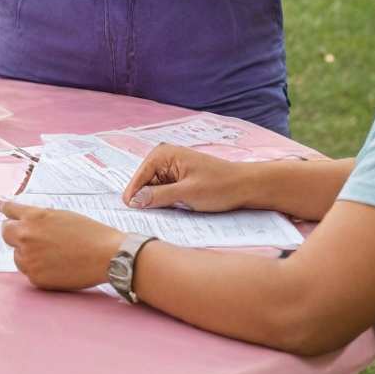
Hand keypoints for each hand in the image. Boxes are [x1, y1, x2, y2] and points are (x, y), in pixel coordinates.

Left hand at [0, 202, 121, 290]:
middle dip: (14, 232)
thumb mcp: (60, 215)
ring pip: (17, 254)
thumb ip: (38, 218)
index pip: (8, 210)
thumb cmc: (89, 233)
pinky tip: (55, 266)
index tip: (4, 210)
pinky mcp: (35, 277)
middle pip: (6, 232)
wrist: (106, 256)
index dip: (7, 210)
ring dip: (26, 252)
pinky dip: (38, 268)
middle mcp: (26, 236)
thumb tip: (24, 220)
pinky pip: (29, 271)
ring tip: (50, 254)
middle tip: (26, 235)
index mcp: (33, 217)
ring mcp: (29, 258)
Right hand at [121, 144, 252, 211]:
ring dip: (157, 202)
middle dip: (146, 200)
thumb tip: (133, 201)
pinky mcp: (178, 178)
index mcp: (163, 155)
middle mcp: (163, 158)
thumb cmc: (220, 186)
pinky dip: (166, 202)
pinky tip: (174, 209)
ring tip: (165, 213)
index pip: (139, 177)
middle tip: (148, 218)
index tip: (129, 214)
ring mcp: (170, 168)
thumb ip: (159, 196)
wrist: (245, 186)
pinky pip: (164, 192)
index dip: (134, 196)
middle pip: (144, 184)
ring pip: (153, 190)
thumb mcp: (187, 193)